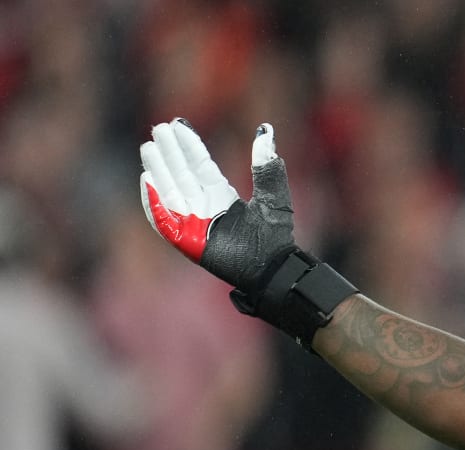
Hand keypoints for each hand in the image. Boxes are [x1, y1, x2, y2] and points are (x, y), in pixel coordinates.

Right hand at [139, 119, 294, 292]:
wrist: (273, 270)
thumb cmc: (275, 240)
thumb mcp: (274, 198)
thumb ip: (267, 168)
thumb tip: (266, 131)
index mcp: (222, 196)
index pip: (201, 165)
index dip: (190, 145)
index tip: (178, 123)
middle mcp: (205, 207)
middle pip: (182, 174)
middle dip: (170, 153)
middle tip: (158, 128)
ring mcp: (193, 223)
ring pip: (170, 191)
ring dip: (158, 170)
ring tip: (149, 148)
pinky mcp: (186, 241)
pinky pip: (164, 220)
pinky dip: (155, 203)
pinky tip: (148, 181)